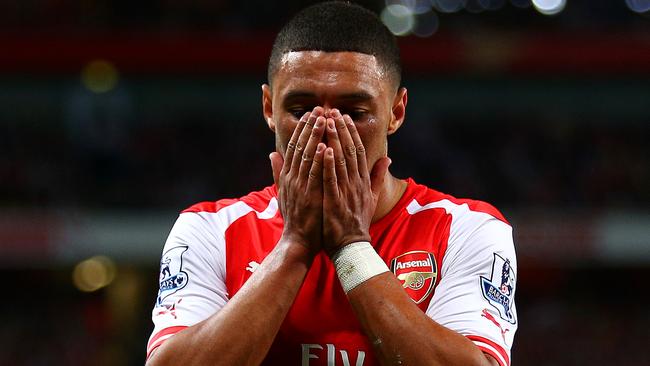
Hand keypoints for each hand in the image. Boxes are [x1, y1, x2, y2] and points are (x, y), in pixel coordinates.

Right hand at [270, 107, 326, 254]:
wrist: (298, 241)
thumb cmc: (296, 218)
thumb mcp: (284, 192)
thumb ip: (278, 172)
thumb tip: (271, 153)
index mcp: (288, 176)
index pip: (294, 146)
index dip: (302, 128)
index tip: (311, 114)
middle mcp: (292, 178)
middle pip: (300, 146)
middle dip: (310, 126)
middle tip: (320, 108)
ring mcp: (300, 186)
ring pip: (307, 156)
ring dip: (315, 137)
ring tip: (323, 119)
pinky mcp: (309, 196)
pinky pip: (314, 175)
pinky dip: (318, 160)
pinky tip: (324, 146)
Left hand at [322, 109, 390, 255]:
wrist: (352, 247)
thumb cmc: (357, 222)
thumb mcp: (371, 198)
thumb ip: (377, 177)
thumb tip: (387, 158)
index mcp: (362, 181)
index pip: (358, 151)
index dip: (351, 132)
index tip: (343, 117)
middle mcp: (356, 183)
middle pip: (350, 151)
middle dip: (341, 130)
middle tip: (333, 111)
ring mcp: (346, 192)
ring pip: (341, 161)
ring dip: (334, 140)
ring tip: (327, 122)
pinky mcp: (335, 202)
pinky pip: (332, 180)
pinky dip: (328, 164)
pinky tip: (323, 149)